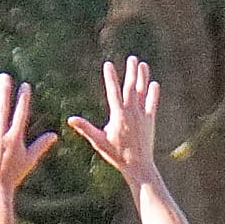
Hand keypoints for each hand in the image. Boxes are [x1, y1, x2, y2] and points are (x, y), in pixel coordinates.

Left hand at [0, 74, 56, 192]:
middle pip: (2, 108)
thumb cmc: (13, 175)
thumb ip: (40, 145)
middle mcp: (0, 135)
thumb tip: (54, 135)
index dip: (23, 98)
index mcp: (15, 138)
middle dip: (4, 91)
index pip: (21, 113)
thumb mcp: (29, 160)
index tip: (24, 85)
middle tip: (4, 76)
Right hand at [69, 56, 160, 191]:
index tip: (108, 64)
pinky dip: (153, 93)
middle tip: (131, 58)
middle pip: (131, 87)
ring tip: (142, 65)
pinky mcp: (150, 121)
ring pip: (143, 92)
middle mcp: (132, 112)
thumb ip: (85, 128)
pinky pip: (152, 103)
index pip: (113, 92)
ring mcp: (143, 116)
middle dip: (131, 71)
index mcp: (118, 115)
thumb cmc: (116, 155)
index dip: (110, 77)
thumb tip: (70, 119)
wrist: (138, 165)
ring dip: (143, 77)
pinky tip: (154, 84)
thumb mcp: (99, 142)